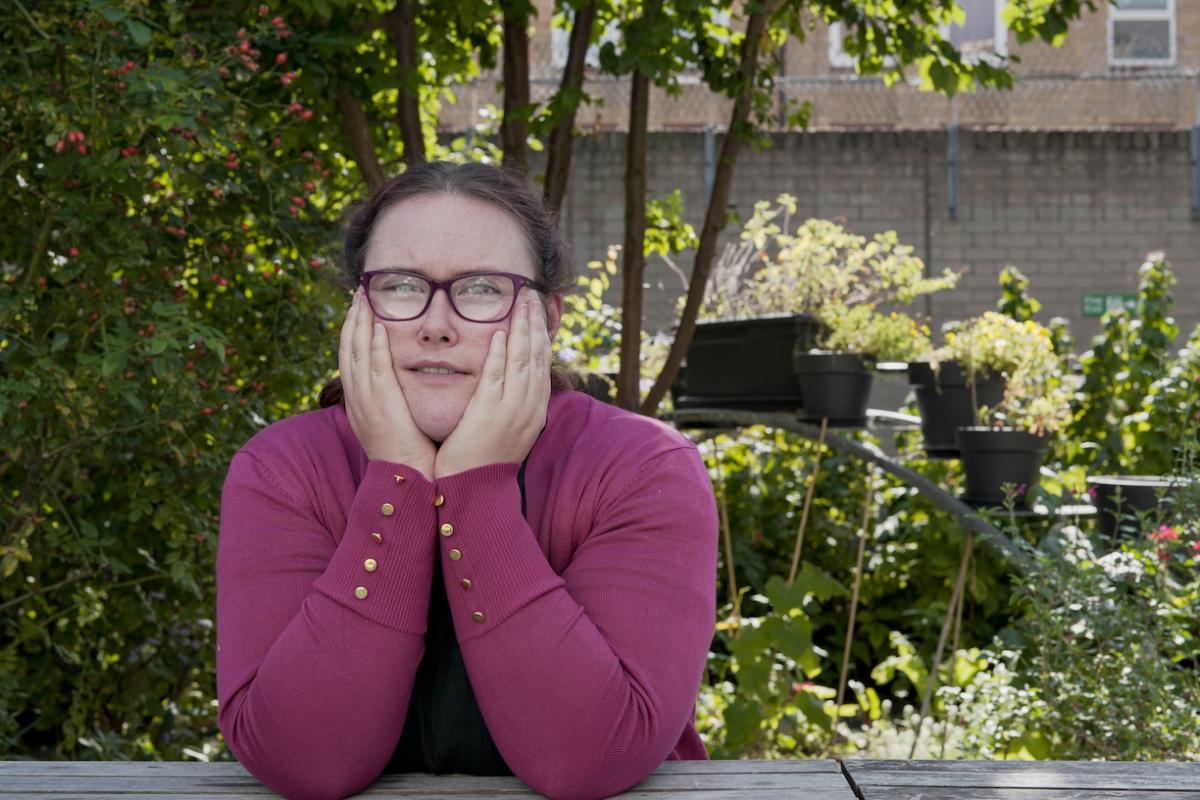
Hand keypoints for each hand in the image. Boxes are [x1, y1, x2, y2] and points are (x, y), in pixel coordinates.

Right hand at [338, 288, 435, 478]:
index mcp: (358, 403)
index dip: (351, 333)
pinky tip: (377, 327)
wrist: (405, 480)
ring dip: (359, 325)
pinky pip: (375, 370)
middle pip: (346, 351)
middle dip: (351, 321)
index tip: (357, 310)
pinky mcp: (381, 405)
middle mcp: (356, 399)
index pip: (349, 359)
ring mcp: (366, 402)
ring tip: (363, 300)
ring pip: (356, 355)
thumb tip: (400, 385)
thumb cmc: (407, 455)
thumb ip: (392, 401)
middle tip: (356, 295)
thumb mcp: (393, 423)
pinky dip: (373, 347)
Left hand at [434, 297, 551, 477]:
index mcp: (535, 410)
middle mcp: (529, 408)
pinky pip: (498, 378)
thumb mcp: (508, 429)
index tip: (538, 310)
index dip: (541, 334)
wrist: (475, 491)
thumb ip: (513, 403)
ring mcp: (512, 411)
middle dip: (536, 323)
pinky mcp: (490, 414)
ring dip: (523, 329)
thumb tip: (513, 380)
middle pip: (538, 357)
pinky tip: (500, 333)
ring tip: (521, 302)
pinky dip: (501, 354)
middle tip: (533, 294)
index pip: (543, 364)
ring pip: (523, 362)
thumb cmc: (485, 460)